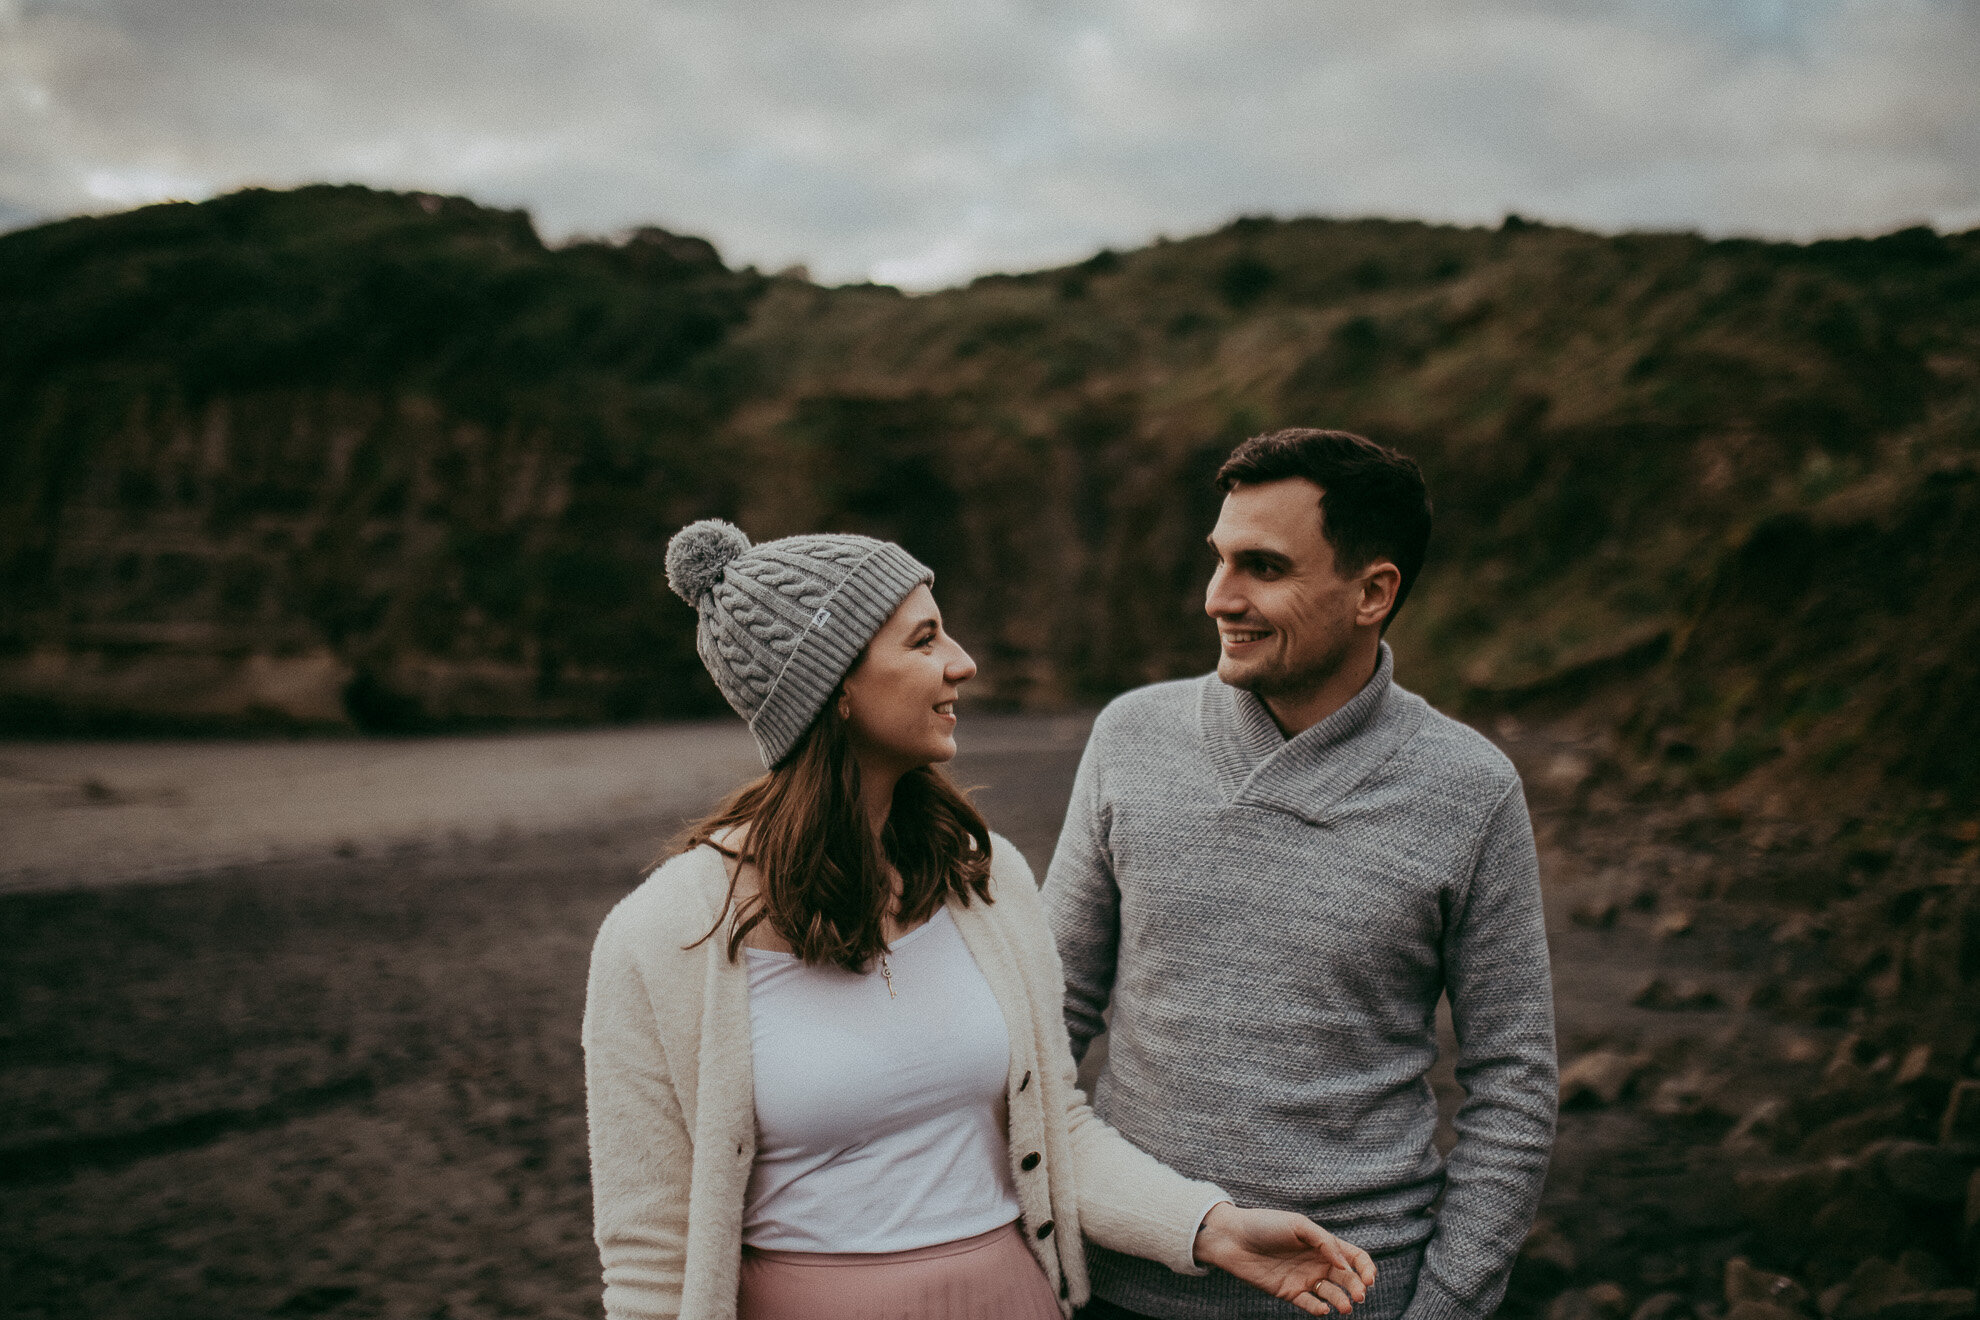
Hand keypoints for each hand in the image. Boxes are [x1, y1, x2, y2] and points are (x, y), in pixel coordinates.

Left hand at [1193, 1203, 1377, 1315]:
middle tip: (1358, 1295)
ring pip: (1332, 1294)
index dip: (1366, 1268)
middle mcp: (1317, 1262)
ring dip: (1341, 1301)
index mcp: (1323, 1244)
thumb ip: (1324, 1242)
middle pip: (1347, 1278)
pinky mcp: (1290, 1292)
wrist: (1233, 1238)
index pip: (1354, 1257)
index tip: (1369, 1278)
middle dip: (1357, 1288)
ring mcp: (1304, 1278)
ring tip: (1344, 1306)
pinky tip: (1322, 1309)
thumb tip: (1344, 1264)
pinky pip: (1309, 1304)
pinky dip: (1319, 1308)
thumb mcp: (1297, 1225)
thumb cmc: (1265, 1225)